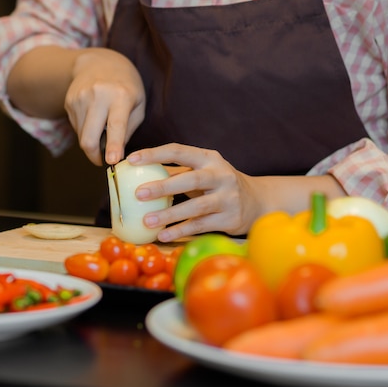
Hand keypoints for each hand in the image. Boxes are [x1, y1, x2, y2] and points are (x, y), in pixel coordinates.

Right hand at [66, 48, 145, 165]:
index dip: (114, 146)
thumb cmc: (126, 87)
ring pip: (81, 136)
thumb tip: (115, 154)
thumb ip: (129, 129)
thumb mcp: (138, 105)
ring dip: (91, 142)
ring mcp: (80, 98)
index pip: (116, 125)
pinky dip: (85, 130)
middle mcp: (98, 95)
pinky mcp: (69, 101)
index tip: (112, 161)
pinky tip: (93, 118)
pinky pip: (76, 127)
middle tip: (101, 161)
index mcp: (120, 95)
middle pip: (89, 137)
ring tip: (102, 130)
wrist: (99, 62)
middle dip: (94, 156)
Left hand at [126, 144, 264, 240]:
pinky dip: (180, 231)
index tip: (131, 160)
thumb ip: (175, 172)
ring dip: (170, 215)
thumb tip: (137, 174)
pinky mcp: (229, 219)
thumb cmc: (218, 184)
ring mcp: (228, 198)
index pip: (179, 151)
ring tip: (147, 221)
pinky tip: (162, 236)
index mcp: (209, 158)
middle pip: (190, 179)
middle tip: (138, 194)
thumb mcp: (201, 172)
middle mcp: (221, 176)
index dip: (154, 154)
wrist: (256, 201)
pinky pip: (201, 226)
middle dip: (163, 187)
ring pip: (196, 207)